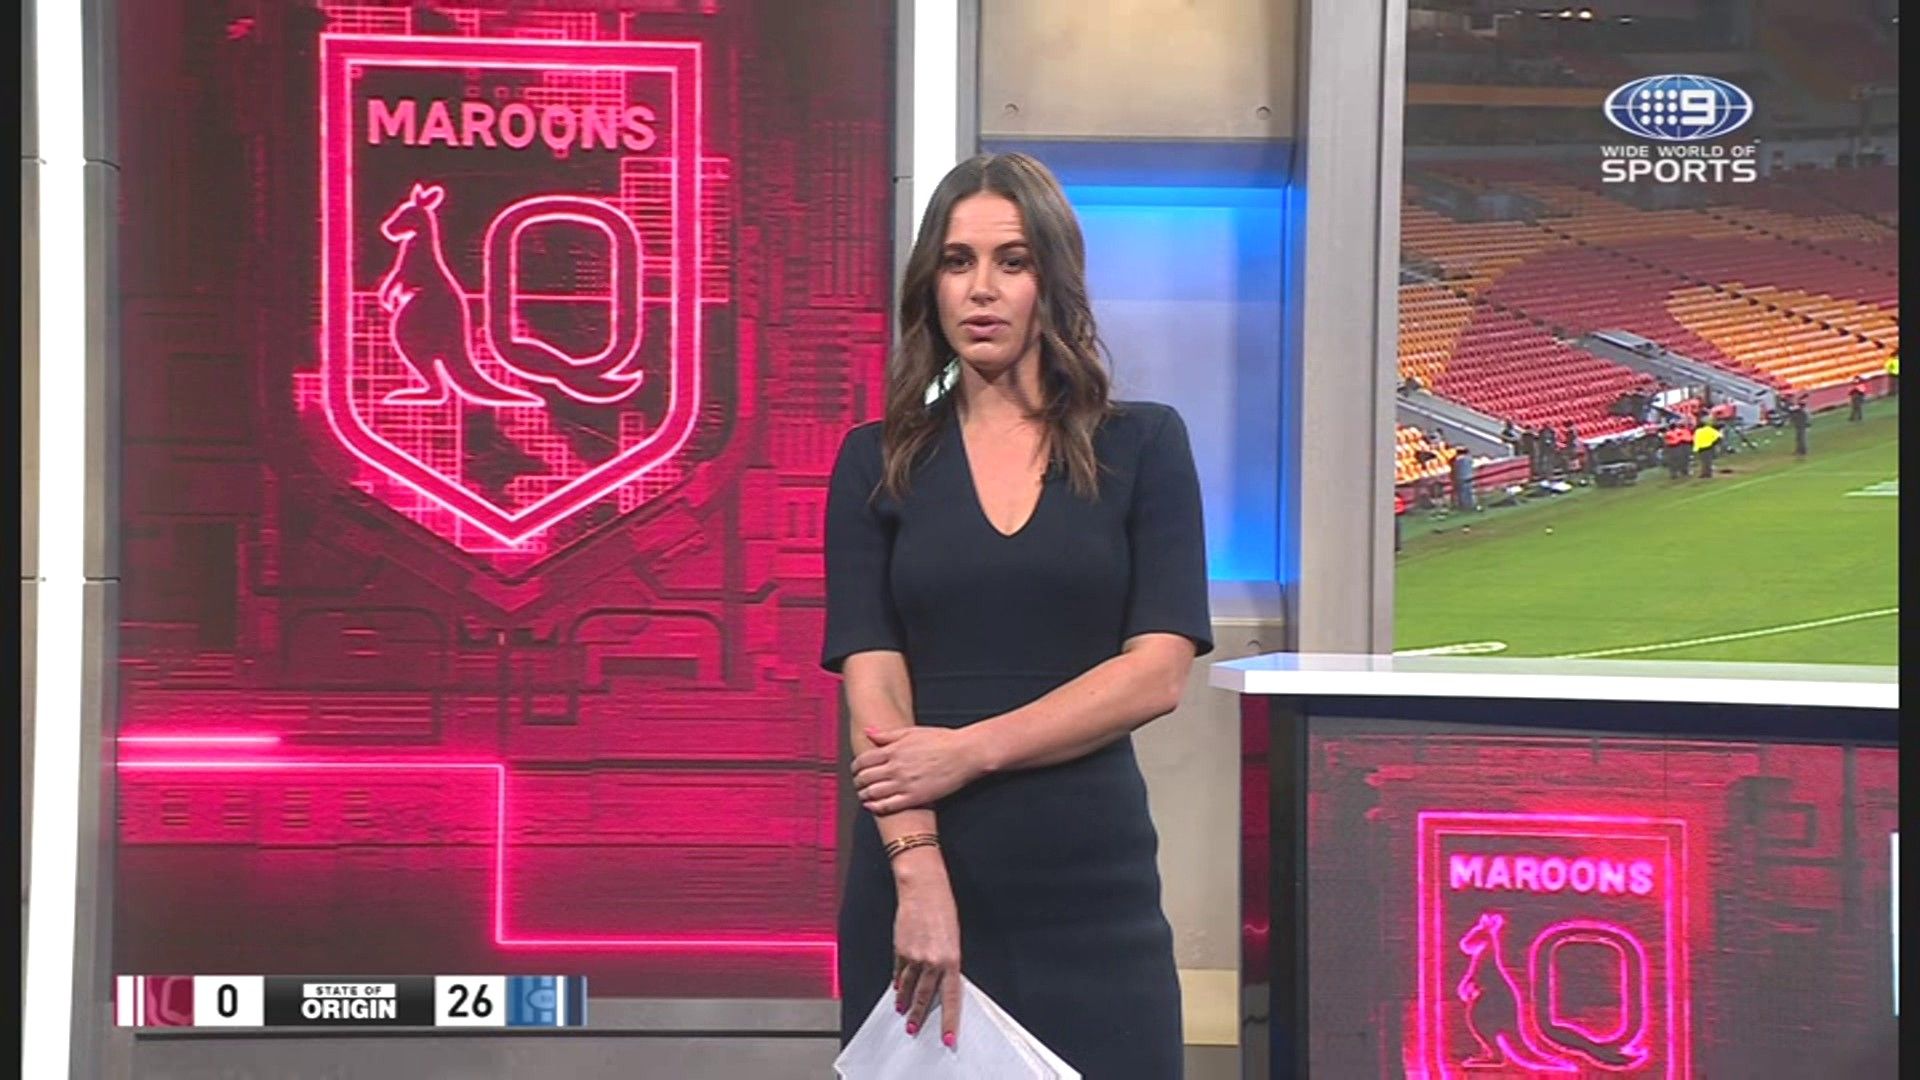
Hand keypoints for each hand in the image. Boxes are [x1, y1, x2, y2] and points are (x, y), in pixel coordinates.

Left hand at [854, 726, 987, 813]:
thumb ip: (887, 734)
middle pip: (864, 778)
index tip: (855, 770)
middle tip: (857, 785)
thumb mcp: (912, 732)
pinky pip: (888, 806)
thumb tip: (868, 731)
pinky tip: (873, 807)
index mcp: (893, 750)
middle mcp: (895, 768)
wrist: (964, 754)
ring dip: (864, 796)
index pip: (863, 761)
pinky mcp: (915, 798)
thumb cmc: (941, 740)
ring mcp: (904, 784)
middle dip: (857, 782)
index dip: (855, 767)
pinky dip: (876, 807)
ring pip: (873, 793)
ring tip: (864, 796)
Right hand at [892, 856, 962, 1048]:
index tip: (947, 1037)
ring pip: (908, 987)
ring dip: (905, 1002)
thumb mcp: (953, 938)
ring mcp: (913, 956)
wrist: (923, 889)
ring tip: (902, 1013)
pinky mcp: (900, 949)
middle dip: (919, 1016)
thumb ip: (948, 961)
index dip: (948, 1021)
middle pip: (924, 997)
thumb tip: (942, 980)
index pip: (951, 998)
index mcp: (951, 959)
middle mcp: (932, 961)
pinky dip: (897, 981)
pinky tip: (895, 989)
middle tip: (914, 1030)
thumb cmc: (943, 909)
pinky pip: (899, 971)